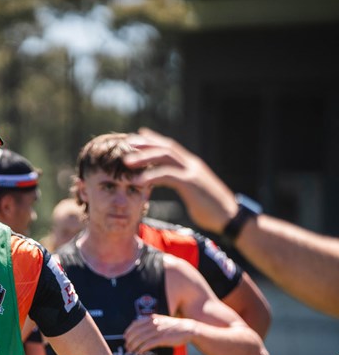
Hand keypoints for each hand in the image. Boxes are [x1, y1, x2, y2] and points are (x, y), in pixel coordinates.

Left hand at [123, 128, 238, 233]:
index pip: (171, 146)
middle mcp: (192, 164)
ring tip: (125, 161)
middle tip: (127, 142)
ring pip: (164, 157)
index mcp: (192, 165)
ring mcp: (192, 172)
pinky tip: (136, 181)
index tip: (137, 136)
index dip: (154, 140)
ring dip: (144, 158)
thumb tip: (175, 182)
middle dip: (145, 144)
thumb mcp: (194, 191)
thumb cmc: (212, 209)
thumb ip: (184, 182)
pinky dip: (150, 176)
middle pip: (166, 147)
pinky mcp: (191, 184)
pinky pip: (167, 176)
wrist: (230, 218)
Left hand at [123, 314, 194, 352]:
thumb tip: (135, 324)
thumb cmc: (172, 326)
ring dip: (134, 346)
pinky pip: (149, 344)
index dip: (128, 331)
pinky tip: (139, 352)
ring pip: (141, 339)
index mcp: (151, 318)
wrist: (188, 328)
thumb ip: (149, 322)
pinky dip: (142, 349)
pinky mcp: (163, 339)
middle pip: (136, 333)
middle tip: (127, 347)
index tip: (125, 337)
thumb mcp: (159, 320)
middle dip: (129, 341)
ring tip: (131, 351)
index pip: (135, 324)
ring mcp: (158, 331)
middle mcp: (153, 324)